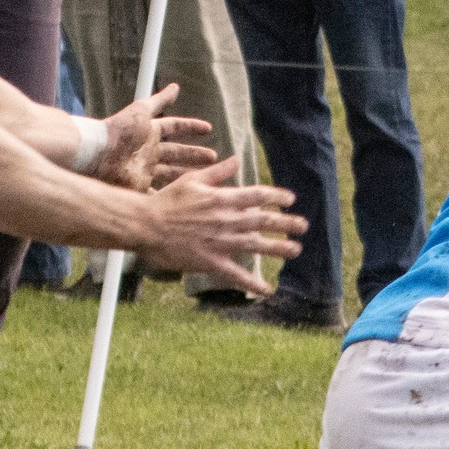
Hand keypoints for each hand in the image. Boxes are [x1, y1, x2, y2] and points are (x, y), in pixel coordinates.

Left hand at [96, 84, 219, 191]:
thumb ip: (159, 100)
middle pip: (177, 153)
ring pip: (171, 174)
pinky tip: (181, 201)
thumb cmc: (118, 131)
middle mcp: (149, 151)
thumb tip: (175, 87)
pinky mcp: (138, 186)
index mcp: (150, 133)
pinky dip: (168, 198)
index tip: (207, 129)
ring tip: (206, 178)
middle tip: (213, 157)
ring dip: (187, 175)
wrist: (97, 154)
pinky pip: (156, 194)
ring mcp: (144, 170)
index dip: (191, 127)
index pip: (175, 127)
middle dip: (194, 155)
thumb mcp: (142, 111)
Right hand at [140, 156, 305, 295]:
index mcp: (222, 199)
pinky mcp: (211, 261)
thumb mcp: (192, 180)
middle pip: (264, 220)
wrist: (145, 224)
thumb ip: (217, 172)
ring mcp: (220, 242)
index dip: (277, 196)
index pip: (258, 195)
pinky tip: (267, 290)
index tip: (290, 199)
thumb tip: (236, 159)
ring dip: (279, 248)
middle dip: (287, 223)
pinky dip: (252, 283)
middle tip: (303, 225)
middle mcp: (226, 220)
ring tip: (296, 250)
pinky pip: (236, 274)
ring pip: (256, 245)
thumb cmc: (166, 201)